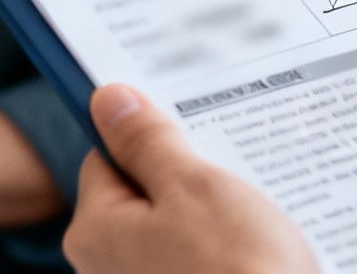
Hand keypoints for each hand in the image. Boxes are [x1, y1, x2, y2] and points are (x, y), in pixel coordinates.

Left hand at [64, 85, 315, 273]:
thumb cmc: (236, 270)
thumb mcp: (192, 186)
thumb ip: (148, 141)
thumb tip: (109, 100)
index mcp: (95, 233)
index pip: (108, 159)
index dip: (150, 138)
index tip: (192, 128)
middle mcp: (108, 272)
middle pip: (144, 197)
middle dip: (189, 180)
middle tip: (235, 171)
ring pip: (176, 233)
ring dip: (214, 218)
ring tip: (257, 213)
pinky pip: (196, 264)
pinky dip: (225, 253)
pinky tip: (260, 248)